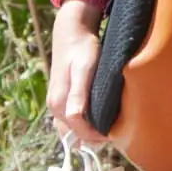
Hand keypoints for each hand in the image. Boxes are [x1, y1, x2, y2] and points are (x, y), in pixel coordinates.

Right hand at [45, 0, 108, 148]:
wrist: (71, 32)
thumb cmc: (82, 49)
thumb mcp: (84, 69)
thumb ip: (79, 93)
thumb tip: (75, 117)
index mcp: (59, 104)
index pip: (79, 133)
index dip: (99, 136)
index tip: (117, 132)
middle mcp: (54, 108)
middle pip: (75, 135)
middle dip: (95, 137)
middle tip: (116, 129)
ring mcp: (56, 105)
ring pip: (72, 131)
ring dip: (89, 134)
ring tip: (110, 126)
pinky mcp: (61, 100)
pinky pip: (71, 122)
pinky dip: (84, 126)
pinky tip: (99, 120)